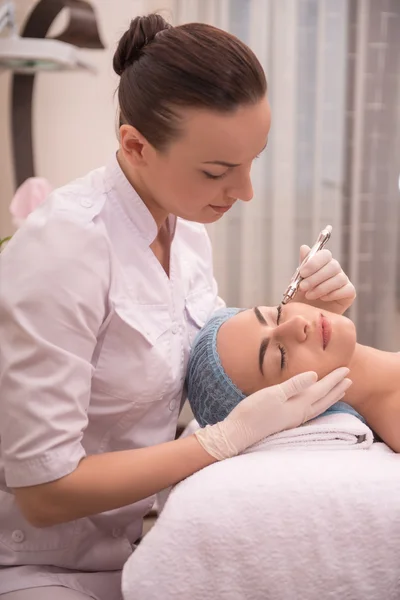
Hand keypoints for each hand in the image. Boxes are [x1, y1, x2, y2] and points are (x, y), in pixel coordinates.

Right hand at [194, 367, 351, 459]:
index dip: (333, 379)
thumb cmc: (253, 412)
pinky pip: (310, 411)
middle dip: (336, 389)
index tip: (346, 369)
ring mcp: (292, 420)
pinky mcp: (285, 422)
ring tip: (339, 392)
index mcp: (298, 405)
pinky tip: (314, 404)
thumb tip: (315, 375)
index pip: (321, 390)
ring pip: (318, 408)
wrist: (238, 434)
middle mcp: (299, 414)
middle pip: (323, 400)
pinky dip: (318, 405)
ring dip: (330, 398)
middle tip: (349, 379)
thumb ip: (295, 385)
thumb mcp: (273, 394)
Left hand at [294, 245, 355, 313]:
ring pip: (338, 278)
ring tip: (309, 296)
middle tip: (302, 287)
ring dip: (321, 287)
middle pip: (333, 266)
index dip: (314, 262)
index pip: (325, 255)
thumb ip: (303, 265)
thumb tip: (304, 247)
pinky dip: (333, 294)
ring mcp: (344, 281)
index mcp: (323, 263)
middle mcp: (335, 270)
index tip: (302, 273)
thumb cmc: (302, 298)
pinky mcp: (349, 293)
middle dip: (315, 277)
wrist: (308, 317)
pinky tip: (323, 299)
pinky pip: (346, 290)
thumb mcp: (298, 281)